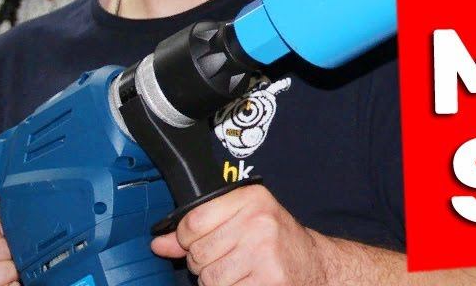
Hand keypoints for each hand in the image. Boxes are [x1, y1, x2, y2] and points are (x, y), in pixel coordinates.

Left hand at [152, 184, 329, 285]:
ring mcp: (265, 251)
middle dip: (205, 264)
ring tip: (238, 273)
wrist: (316, 265)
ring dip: (217, 282)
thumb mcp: (241, 222)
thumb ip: (198, 231)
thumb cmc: (275, 242)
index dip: (188, 240)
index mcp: (251, 198)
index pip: (192, 222)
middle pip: (198, 254)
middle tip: (228, 260)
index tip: (202, 243)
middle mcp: (259, 220)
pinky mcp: (269, 279)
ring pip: (209, 278)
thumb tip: (159, 243)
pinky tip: (247, 282)